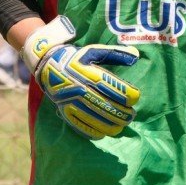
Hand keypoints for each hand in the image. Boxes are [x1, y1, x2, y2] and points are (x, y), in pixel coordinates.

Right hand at [22, 16, 140, 139]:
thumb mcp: (94, 52)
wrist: (49, 67)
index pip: (116, 89)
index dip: (129, 95)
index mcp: (91, 75)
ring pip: (98, 120)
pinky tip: (105, 131)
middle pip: (109, 107)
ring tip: (122, 124)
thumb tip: (136, 55)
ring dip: (114, 125)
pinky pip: (83, 127)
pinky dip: (97, 132)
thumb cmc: (76, 59)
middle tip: (131, 115)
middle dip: (124, 114)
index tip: (135, 97)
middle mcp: (83, 90)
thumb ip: (116, 54)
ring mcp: (74, 103)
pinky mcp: (67, 112)